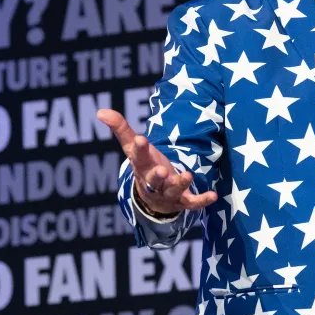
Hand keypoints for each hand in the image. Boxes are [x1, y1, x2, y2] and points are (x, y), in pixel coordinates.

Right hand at [97, 108, 217, 215]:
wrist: (153, 199)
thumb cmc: (145, 166)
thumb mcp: (133, 148)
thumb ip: (121, 129)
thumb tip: (101, 111)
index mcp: (142, 166)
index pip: (138, 156)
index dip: (139, 149)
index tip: (141, 140)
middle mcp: (154, 181)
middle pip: (153, 179)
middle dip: (156, 175)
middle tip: (161, 170)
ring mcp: (168, 192)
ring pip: (173, 190)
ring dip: (180, 184)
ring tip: (188, 175)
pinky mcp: (183, 201)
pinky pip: (193, 202)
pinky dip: (202, 200)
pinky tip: (213, 195)